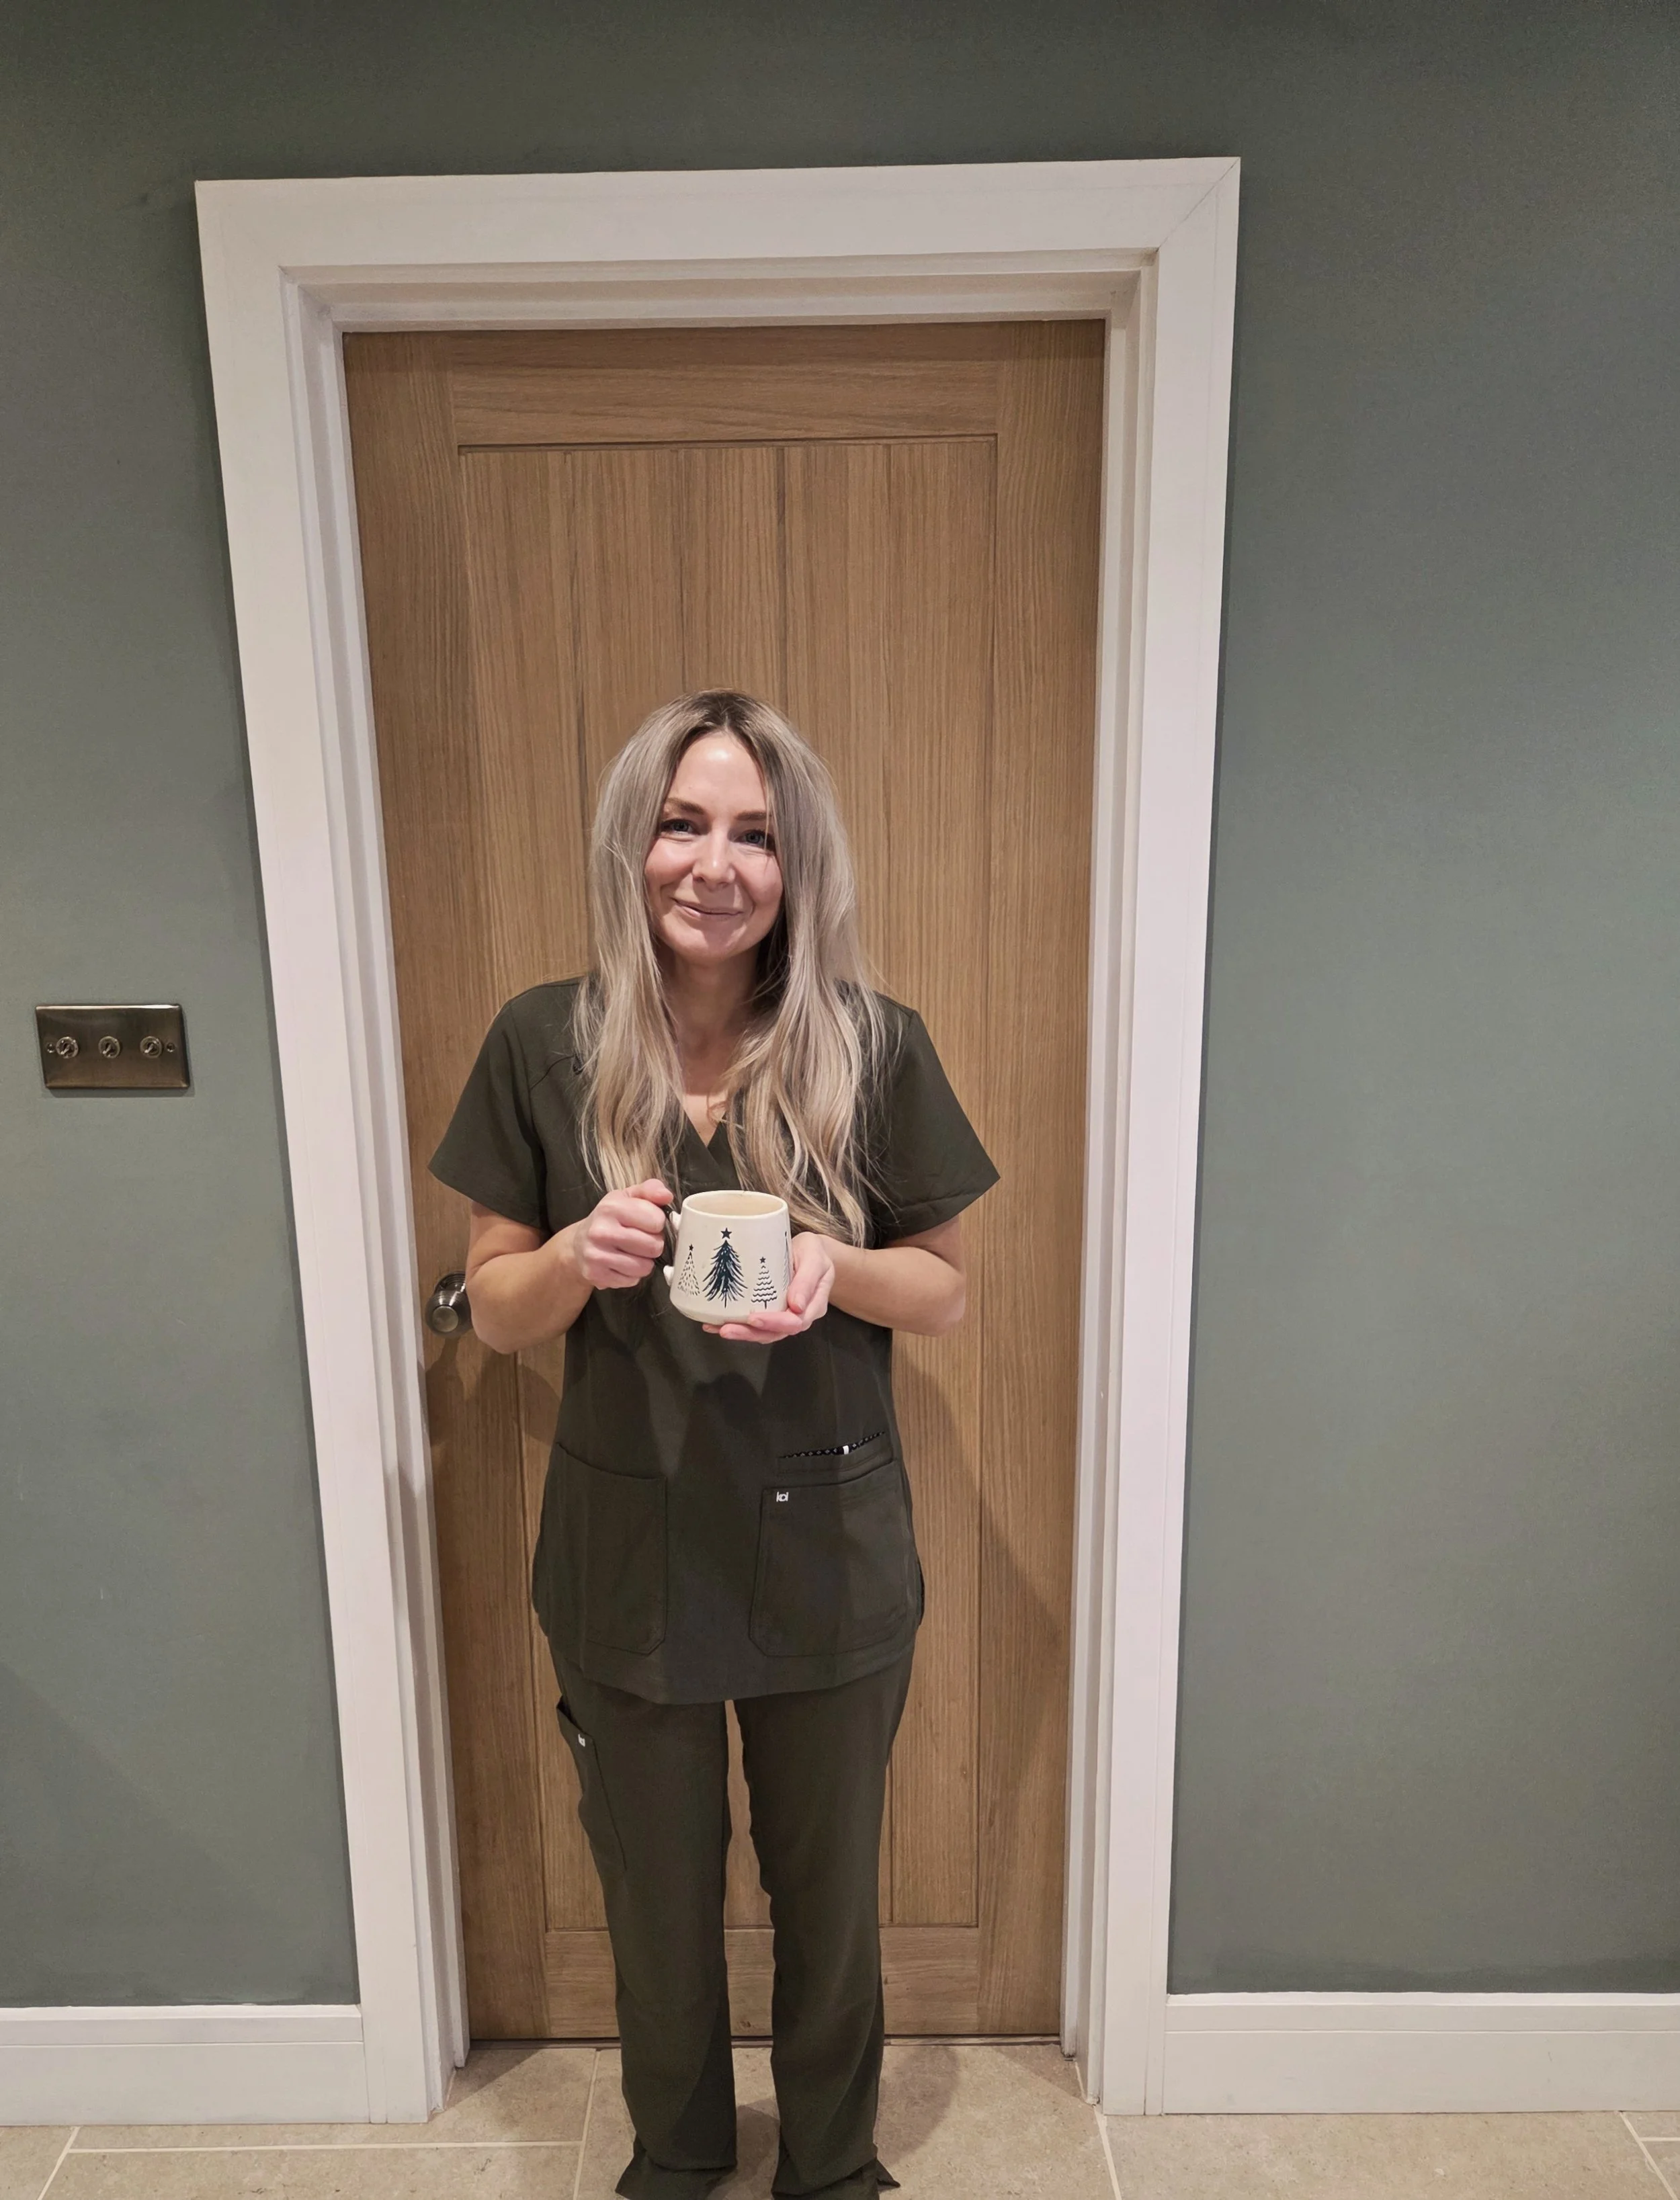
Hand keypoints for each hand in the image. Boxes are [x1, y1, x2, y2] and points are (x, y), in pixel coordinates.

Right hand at [570, 1179, 672, 1289]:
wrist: (578, 1243)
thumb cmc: (610, 1218)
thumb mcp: (627, 1196)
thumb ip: (650, 1190)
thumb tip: (666, 1196)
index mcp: (611, 1207)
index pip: (657, 1220)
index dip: (658, 1222)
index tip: (648, 1222)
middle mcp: (601, 1231)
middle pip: (654, 1246)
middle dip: (653, 1243)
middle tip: (642, 1239)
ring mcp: (597, 1256)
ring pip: (645, 1266)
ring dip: (644, 1261)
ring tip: (633, 1252)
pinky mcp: (597, 1275)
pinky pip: (632, 1280)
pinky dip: (632, 1274)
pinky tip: (622, 1263)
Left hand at [705, 1231, 835, 1342]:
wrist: (812, 1251)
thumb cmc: (814, 1252)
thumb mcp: (815, 1259)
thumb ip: (807, 1280)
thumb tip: (796, 1305)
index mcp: (813, 1305)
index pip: (795, 1322)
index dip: (774, 1323)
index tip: (754, 1318)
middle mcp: (799, 1315)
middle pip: (776, 1332)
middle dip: (750, 1333)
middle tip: (726, 1330)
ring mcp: (784, 1314)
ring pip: (764, 1332)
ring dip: (741, 1332)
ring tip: (717, 1328)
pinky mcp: (772, 1310)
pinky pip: (757, 1323)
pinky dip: (738, 1324)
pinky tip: (717, 1322)